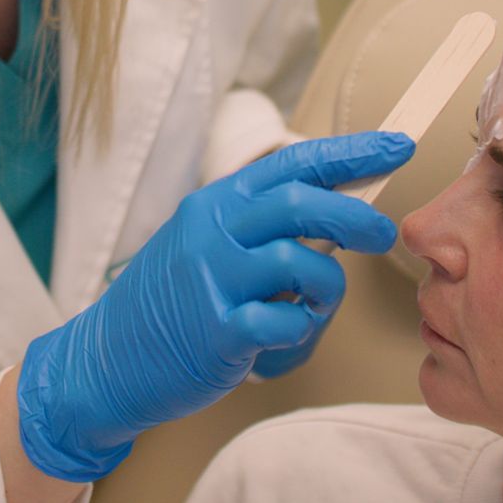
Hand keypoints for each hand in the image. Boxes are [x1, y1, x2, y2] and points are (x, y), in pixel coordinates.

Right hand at [16, 131, 413, 480]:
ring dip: (327, 288)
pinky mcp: (217, 330)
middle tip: (382, 235)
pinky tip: (284, 337)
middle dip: (354, 216)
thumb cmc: (171, 299)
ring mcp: (212, 279)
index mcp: (216, 203)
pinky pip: (287, 322)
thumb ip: (261, 225)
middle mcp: (212, 231)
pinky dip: (301, 331)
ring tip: (315, 306)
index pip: (292, 163)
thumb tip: (340, 213)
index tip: (396, 145)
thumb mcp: (206, 242)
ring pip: (301, 262)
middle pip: (300, 202)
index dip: (350, 152)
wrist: (106, 357)